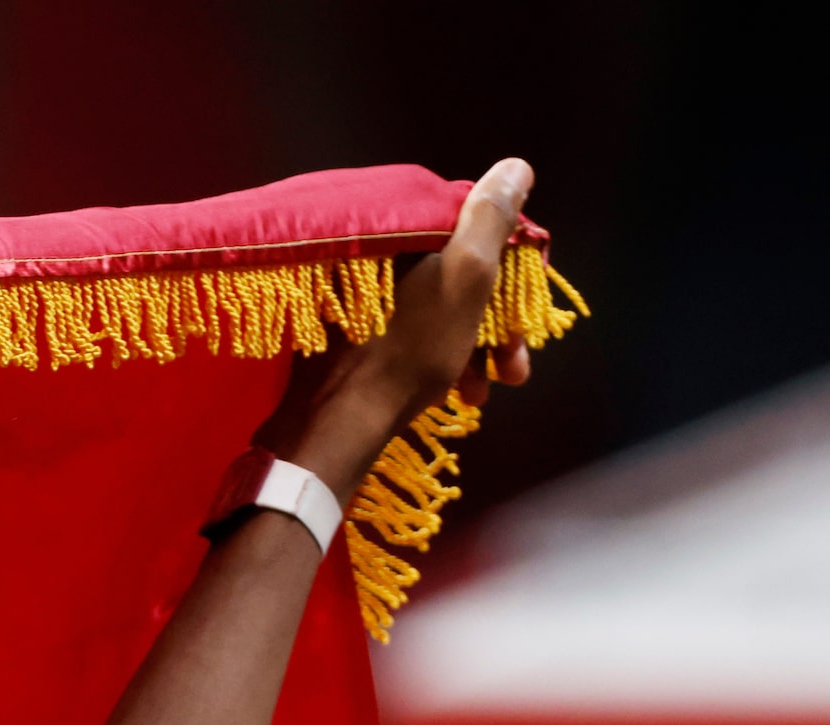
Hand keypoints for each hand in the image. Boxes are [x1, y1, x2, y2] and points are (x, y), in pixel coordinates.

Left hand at [264, 157, 536, 499]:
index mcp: (407, 234)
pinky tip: (458, 392)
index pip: (477, 235)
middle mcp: (382, 256)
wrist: (337, 422)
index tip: (525, 319)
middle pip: (460, 277)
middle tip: (514, 369)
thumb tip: (514, 165)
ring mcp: (364, 296)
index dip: (511, 275)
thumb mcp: (464, 280)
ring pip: (440, 310)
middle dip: (495, 325)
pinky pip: (412, 334)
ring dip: (473, 350)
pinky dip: (440, 360)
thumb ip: (490, 221)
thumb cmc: (409, 351)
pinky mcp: (352, 332)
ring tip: (485, 391)